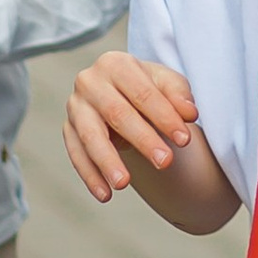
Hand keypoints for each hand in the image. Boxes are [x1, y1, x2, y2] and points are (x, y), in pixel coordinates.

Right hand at [64, 51, 199, 200]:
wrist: (120, 92)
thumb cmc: (147, 88)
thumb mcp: (166, 84)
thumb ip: (179, 96)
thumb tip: (189, 113)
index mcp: (115, 63)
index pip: (142, 92)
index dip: (164, 116)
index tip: (185, 139)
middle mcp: (90, 81)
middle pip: (117, 113)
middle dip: (143, 139)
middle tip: (165, 162)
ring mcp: (75, 106)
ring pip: (91, 136)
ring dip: (108, 161)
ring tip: (125, 183)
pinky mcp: (68, 130)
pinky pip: (77, 155)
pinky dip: (90, 176)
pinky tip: (105, 194)